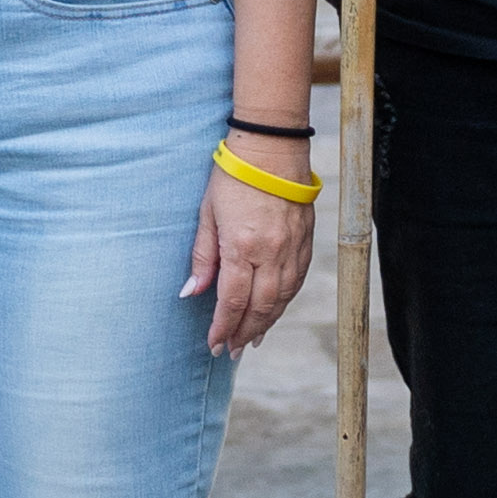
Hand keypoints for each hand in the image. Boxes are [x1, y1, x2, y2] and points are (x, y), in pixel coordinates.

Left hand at [188, 150, 314, 351]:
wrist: (272, 146)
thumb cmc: (232, 176)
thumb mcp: (207, 214)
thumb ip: (203, 256)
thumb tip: (191, 292)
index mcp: (242, 246)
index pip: (232, 300)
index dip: (222, 327)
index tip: (214, 345)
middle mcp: (271, 252)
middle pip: (260, 306)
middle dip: (243, 332)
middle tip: (230, 351)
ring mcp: (292, 247)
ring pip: (282, 298)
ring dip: (266, 322)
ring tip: (251, 339)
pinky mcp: (305, 239)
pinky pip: (296, 281)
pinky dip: (284, 301)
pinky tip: (273, 310)